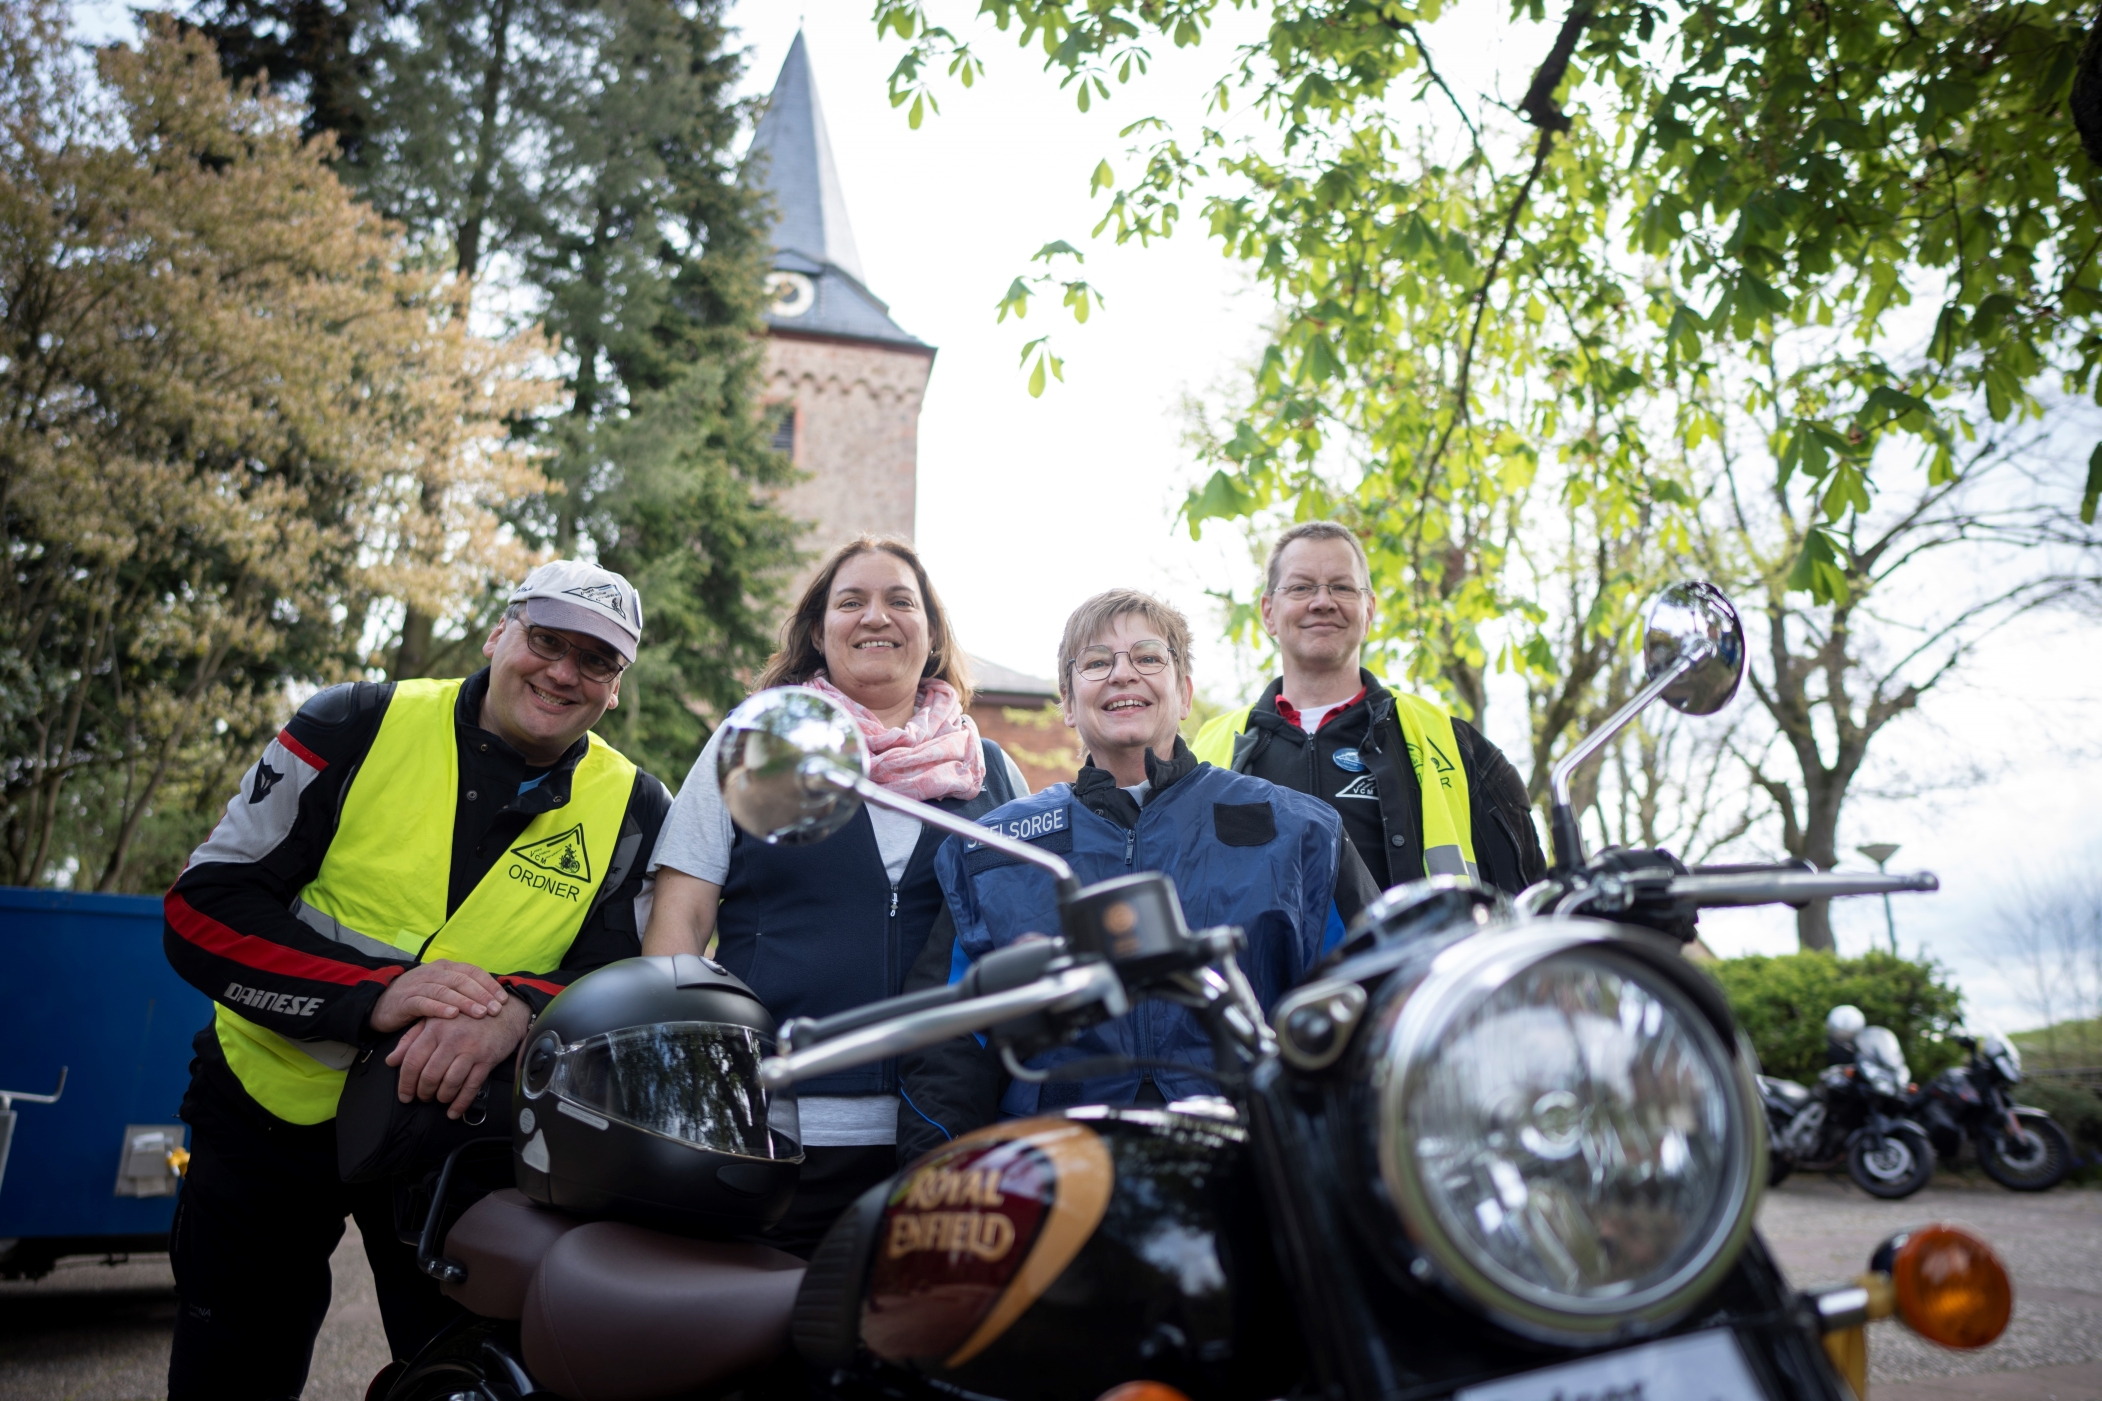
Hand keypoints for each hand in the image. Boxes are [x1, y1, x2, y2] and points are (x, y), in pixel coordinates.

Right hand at [370, 959, 508, 1033]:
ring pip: (445, 990)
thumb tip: (493, 999)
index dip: (489, 984)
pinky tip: (453, 1015)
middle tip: (496, 1010)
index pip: (472, 971)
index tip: (504, 1000)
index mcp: (445, 967)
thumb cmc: (419, 998)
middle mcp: (433, 972)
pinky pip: (424, 1002)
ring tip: (480, 1013)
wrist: (381, 1003)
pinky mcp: (405, 1000)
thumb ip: (462, 990)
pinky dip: (439, 1008)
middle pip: (462, 980)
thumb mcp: (442, 990)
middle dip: (482, 995)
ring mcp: (418, 985)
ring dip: (465, 1002)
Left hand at [386, 997, 530, 1117]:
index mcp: (435, 1028)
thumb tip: (391, 1061)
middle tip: (423, 1097)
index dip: (405, 1083)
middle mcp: (452, 1039)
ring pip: (449, 1083)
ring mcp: (471, 1050)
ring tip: (439, 1098)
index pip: (412, 1060)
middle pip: (429, 1075)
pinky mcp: (486, 1060)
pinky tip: (453, 1111)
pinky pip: (471, 1087)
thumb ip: (411, 1040)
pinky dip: (460, 1104)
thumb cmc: (466, 1018)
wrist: (503, 1012)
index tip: (405, 1095)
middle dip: (423, 1092)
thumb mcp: (434, 1021)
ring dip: (441, 1097)